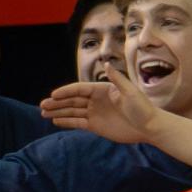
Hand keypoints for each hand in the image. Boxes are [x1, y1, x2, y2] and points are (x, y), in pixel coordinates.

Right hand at [39, 68, 158, 143]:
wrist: (149, 127)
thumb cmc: (142, 108)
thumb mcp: (131, 92)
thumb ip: (117, 79)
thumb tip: (106, 63)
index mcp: (102, 89)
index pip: (79, 89)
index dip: (66, 91)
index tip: (53, 94)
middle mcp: (96, 100)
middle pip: (72, 100)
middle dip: (57, 102)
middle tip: (42, 105)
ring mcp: (95, 113)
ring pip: (72, 111)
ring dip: (58, 111)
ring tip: (43, 113)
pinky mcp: (95, 126)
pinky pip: (77, 122)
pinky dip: (66, 122)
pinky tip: (55, 121)